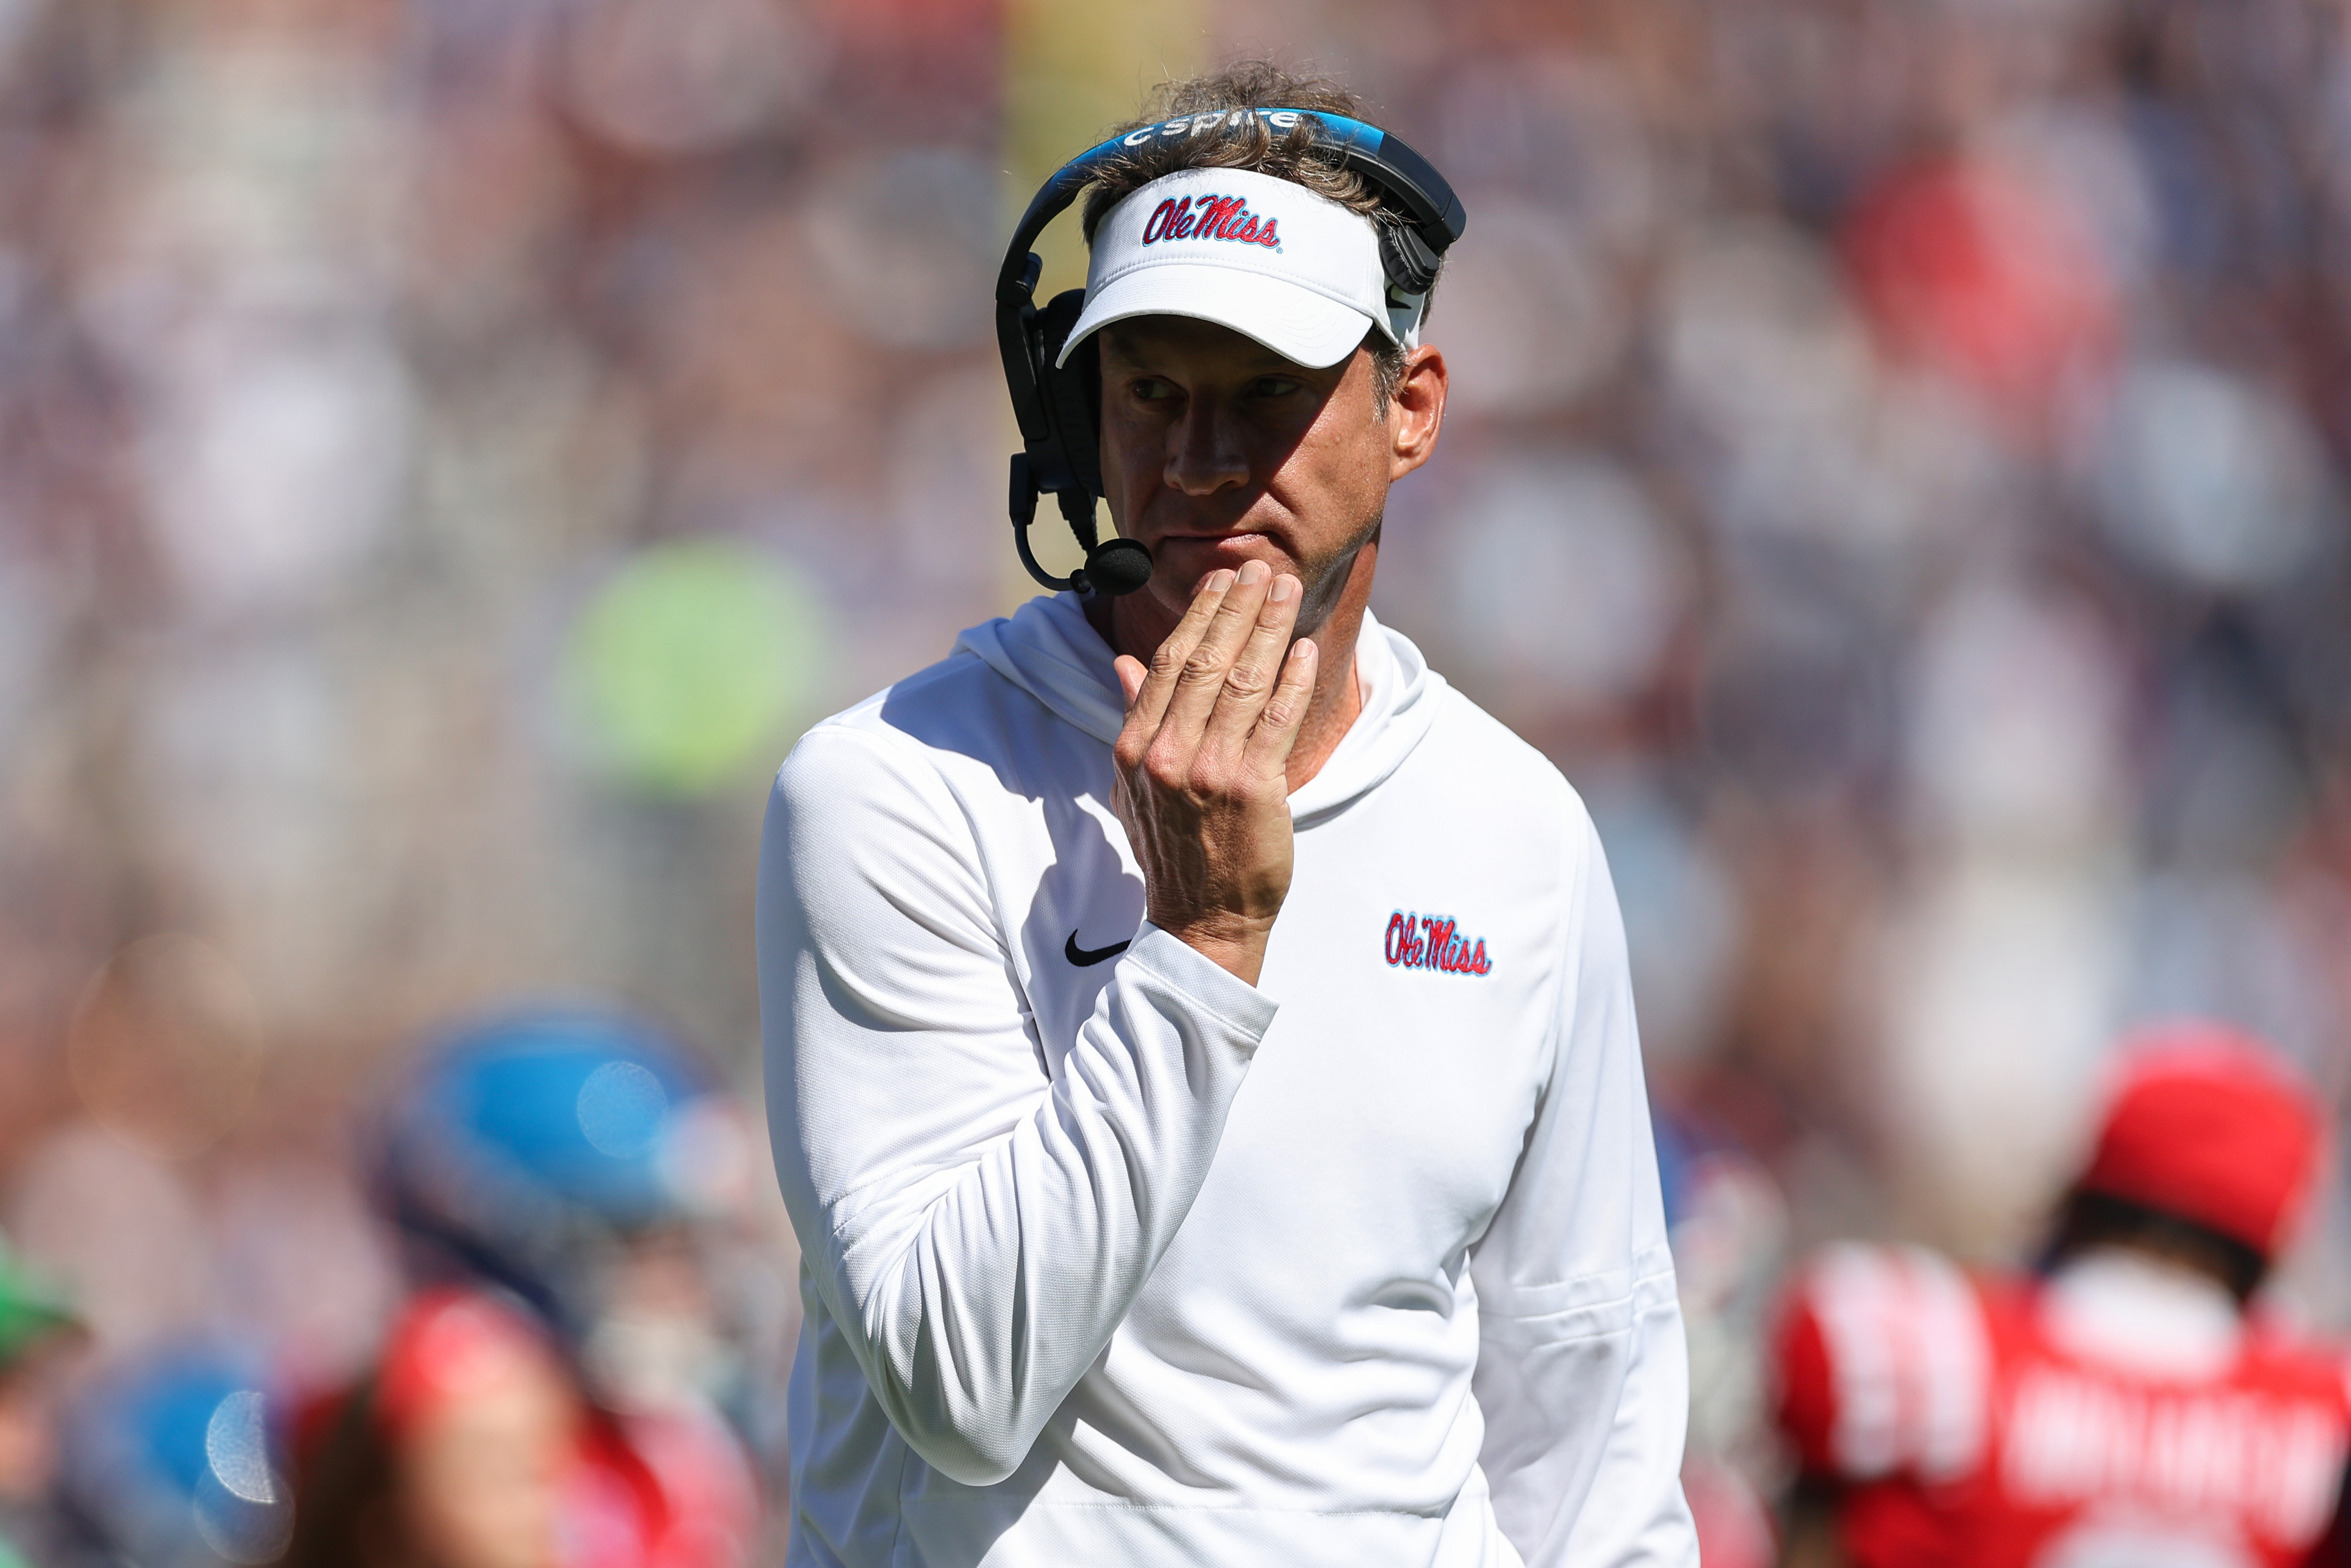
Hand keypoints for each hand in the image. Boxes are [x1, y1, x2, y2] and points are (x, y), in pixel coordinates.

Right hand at [1111, 560, 1317, 986]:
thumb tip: (1124, 663)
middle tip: (1261, 569)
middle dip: (1237, 608)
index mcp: (1135, 748)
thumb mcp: (1133, 785)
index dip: (1197, 616)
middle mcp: (1168, 754)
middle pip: (1204, 661)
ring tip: (1287, 591)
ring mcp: (1209, 770)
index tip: (1220, 582)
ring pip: (1242, 680)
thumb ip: (1133, 718)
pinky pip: (1276, 719)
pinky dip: (1293, 680)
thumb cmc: (1173, 848)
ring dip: (1269, 629)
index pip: (1166, 664)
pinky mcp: (1253, 788)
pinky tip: (1306, 650)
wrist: (1201, 917)